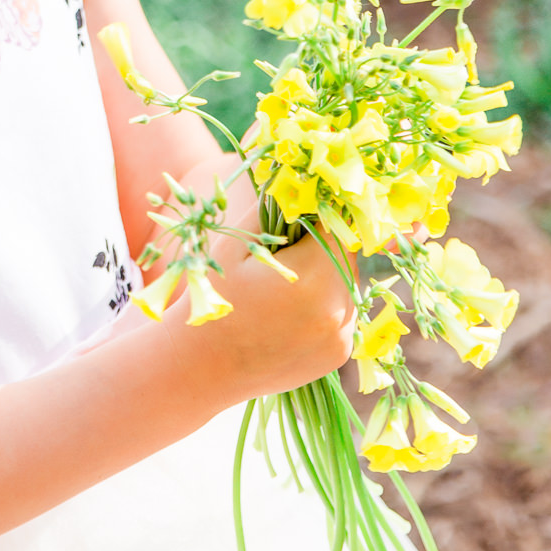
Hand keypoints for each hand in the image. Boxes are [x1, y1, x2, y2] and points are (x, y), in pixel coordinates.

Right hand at [161, 212, 355, 405]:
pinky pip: (343, 315)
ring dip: (328, 277)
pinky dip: (326, 306)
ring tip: (286, 286)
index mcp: (313, 276)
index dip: (319, 218)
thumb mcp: (236, 246)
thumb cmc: (214, 298)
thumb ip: (272, 211)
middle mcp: (336, 309)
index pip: (337, 228)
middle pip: (346, 257)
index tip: (298, 221)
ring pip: (348, 286)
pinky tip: (291, 312)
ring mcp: (340, 336)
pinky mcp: (338, 354)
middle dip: (324, 248)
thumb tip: (297, 184)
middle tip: (288, 255)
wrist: (202, 366)